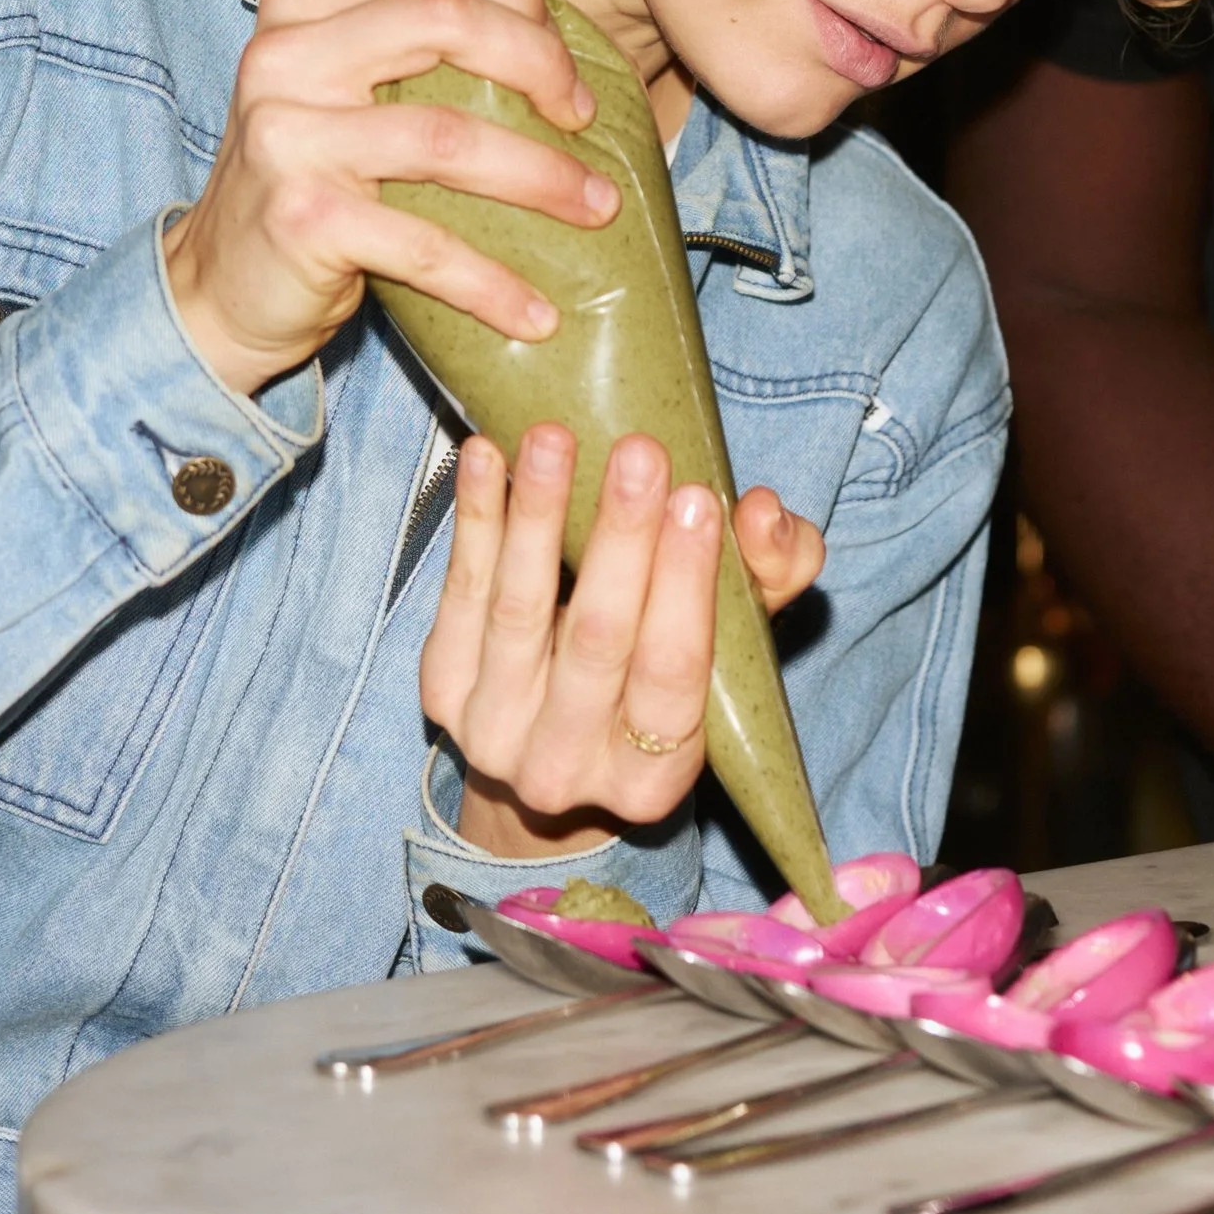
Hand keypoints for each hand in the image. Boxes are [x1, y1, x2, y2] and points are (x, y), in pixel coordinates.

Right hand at [166, 0, 617, 398]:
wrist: (220, 287)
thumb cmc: (314, 179)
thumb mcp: (345, 88)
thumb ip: (415, 44)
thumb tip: (559, 45)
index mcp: (304, 2)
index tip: (565, 61)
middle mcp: (285, 54)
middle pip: (447, 17)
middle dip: (542, 64)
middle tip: (584, 119)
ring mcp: (287, 135)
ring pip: (449, 136)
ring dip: (544, 177)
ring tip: (600, 208)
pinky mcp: (303, 219)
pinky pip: (424, 246)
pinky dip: (493, 284)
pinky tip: (538, 314)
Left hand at [421, 425, 825, 856]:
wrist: (557, 737)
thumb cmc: (664, 666)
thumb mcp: (735, 637)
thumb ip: (771, 572)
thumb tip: (762, 511)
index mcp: (653, 776)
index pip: (674, 675)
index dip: (685, 587)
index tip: (698, 499)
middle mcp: (566, 768)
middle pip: (597, 642)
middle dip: (620, 539)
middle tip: (639, 453)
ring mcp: (493, 733)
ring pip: (517, 611)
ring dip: (534, 514)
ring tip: (550, 437)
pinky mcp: (442, 690)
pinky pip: (461, 594)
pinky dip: (474, 519)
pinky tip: (481, 455)